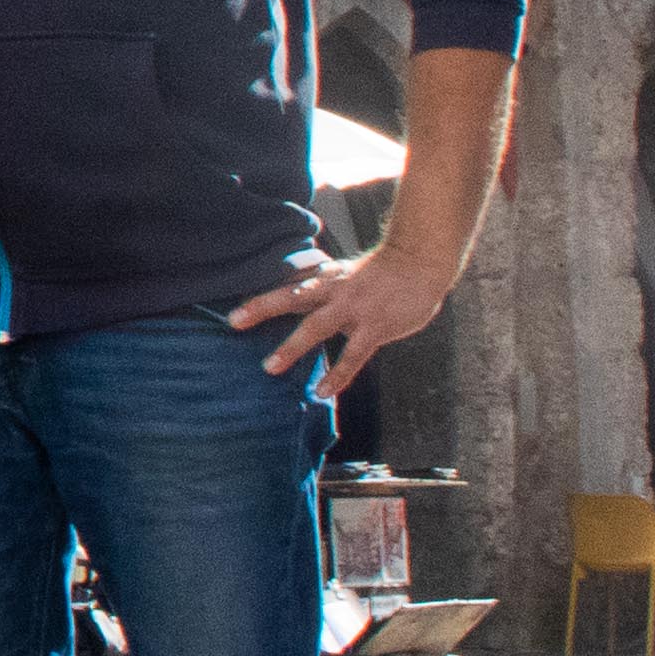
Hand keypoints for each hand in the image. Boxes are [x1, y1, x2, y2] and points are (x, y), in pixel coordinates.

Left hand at [233, 240, 456, 387]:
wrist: (421, 264)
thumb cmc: (385, 272)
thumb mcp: (348, 273)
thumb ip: (326, 287)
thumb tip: (303, 293)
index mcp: (327, 279)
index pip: (289, 286)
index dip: (262, 297)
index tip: (234, 310)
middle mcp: (335, 291)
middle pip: (292, 297)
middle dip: (262, 308)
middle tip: (233, 321)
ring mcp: (354, 309)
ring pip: (315, 326)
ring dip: (291, 346)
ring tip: (269, 366)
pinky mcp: (375, 327)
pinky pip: (352, 355)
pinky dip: (336, 374)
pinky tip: (321, 391)